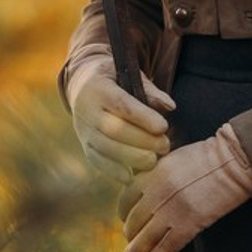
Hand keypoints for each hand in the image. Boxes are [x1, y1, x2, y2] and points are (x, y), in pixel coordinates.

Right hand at [69, 64, 176, 181]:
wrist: (81, 86)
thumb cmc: (114, 80)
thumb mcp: (128, 74)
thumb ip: (150, 90)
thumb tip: (170, 107)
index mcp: (98, 87)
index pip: (121, 104)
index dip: (143, 118)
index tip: (163, 127)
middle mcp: (87, 109)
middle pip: (114, 129)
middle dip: (142, 140)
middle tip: (165, 145)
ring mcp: (83, 129)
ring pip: (105, 147)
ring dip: (131, 158)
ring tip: (154, 160)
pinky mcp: (84, 144)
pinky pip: (96, 160)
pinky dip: (114, 170)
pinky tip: (131, 176)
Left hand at [120, 124, 251, 251]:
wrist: (231, 163)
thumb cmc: (206, 159)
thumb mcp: (173, 159)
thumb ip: (157, 176)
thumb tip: (147, 193)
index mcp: (153, 173)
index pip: (127, 196)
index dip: (123, 210)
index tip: (124, 218)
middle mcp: (157, 192)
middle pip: (134, 218)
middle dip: (130, 232)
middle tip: (130, 240)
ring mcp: (172, 210)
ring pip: (146, 236)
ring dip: (137, 249)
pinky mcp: (189, 225)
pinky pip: (167, 246)